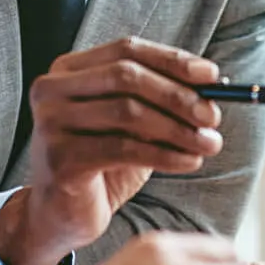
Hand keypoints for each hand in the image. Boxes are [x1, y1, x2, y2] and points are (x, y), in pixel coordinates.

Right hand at [0, 39, 223, 264]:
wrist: (61, 214)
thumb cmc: (100, 163)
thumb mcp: (131, 125)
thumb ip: (159, 102)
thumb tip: (211, 88)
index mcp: (68, 70)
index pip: (126, 50)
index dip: (172, 60)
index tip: (212, 76)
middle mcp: (52, 89)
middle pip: (126, 76)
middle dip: (177, 95)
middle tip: (213, 116)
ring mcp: (51, 122)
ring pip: (128, 112)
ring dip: (178, 128)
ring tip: (209, 144)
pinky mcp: (60, 158)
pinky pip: (124, 149)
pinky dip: (165, 154)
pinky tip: (189, 162)